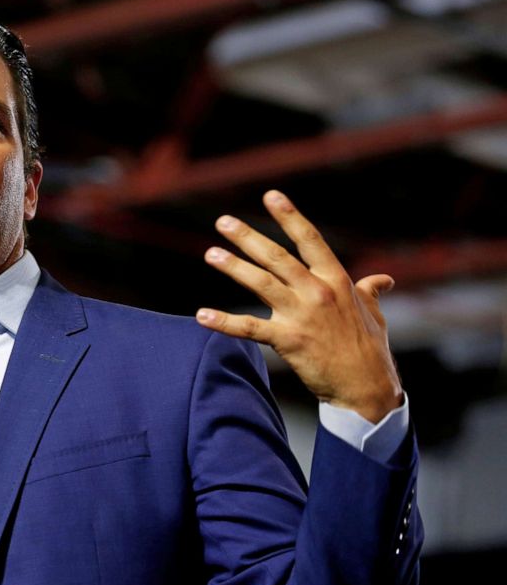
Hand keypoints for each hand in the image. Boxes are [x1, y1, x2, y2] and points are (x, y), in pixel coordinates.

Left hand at [196, 190, 402, 423]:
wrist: (367, 388)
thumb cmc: (370, 349)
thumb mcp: (374, 313)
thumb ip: (370, 291)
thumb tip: (383, 279)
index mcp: (337, 280)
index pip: (310, 240)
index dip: (290, 217)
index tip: (271, 196)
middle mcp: (318, 292)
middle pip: (277, 257)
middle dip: (248, 237)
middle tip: (223, 221)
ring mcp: (302, 316)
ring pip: (261, 283)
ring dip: (234, 268)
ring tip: (210, 254)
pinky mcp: (288, 341)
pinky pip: (249, 328)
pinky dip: (224, 322)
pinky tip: (202, 316)